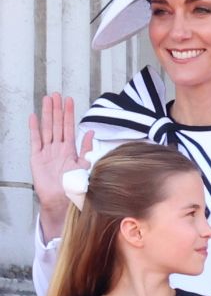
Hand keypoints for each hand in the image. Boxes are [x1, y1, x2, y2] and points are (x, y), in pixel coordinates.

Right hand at [29, 93, 92, 240]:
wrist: (61, 200)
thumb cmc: (74, 186)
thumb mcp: (85, 166)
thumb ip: (87, 148)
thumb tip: (92, 132)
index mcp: (70, 149)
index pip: (69, 127)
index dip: (69, 114)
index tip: (69, 100)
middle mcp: (58, 148)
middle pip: (57, 124)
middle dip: (57, 109)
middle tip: (56, 94)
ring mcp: (46, 151)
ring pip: (47, 128)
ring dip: (47, 114)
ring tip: (47, 100)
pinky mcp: (36, 157)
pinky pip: (35, 140)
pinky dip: (34, 129)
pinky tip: (34, 117)